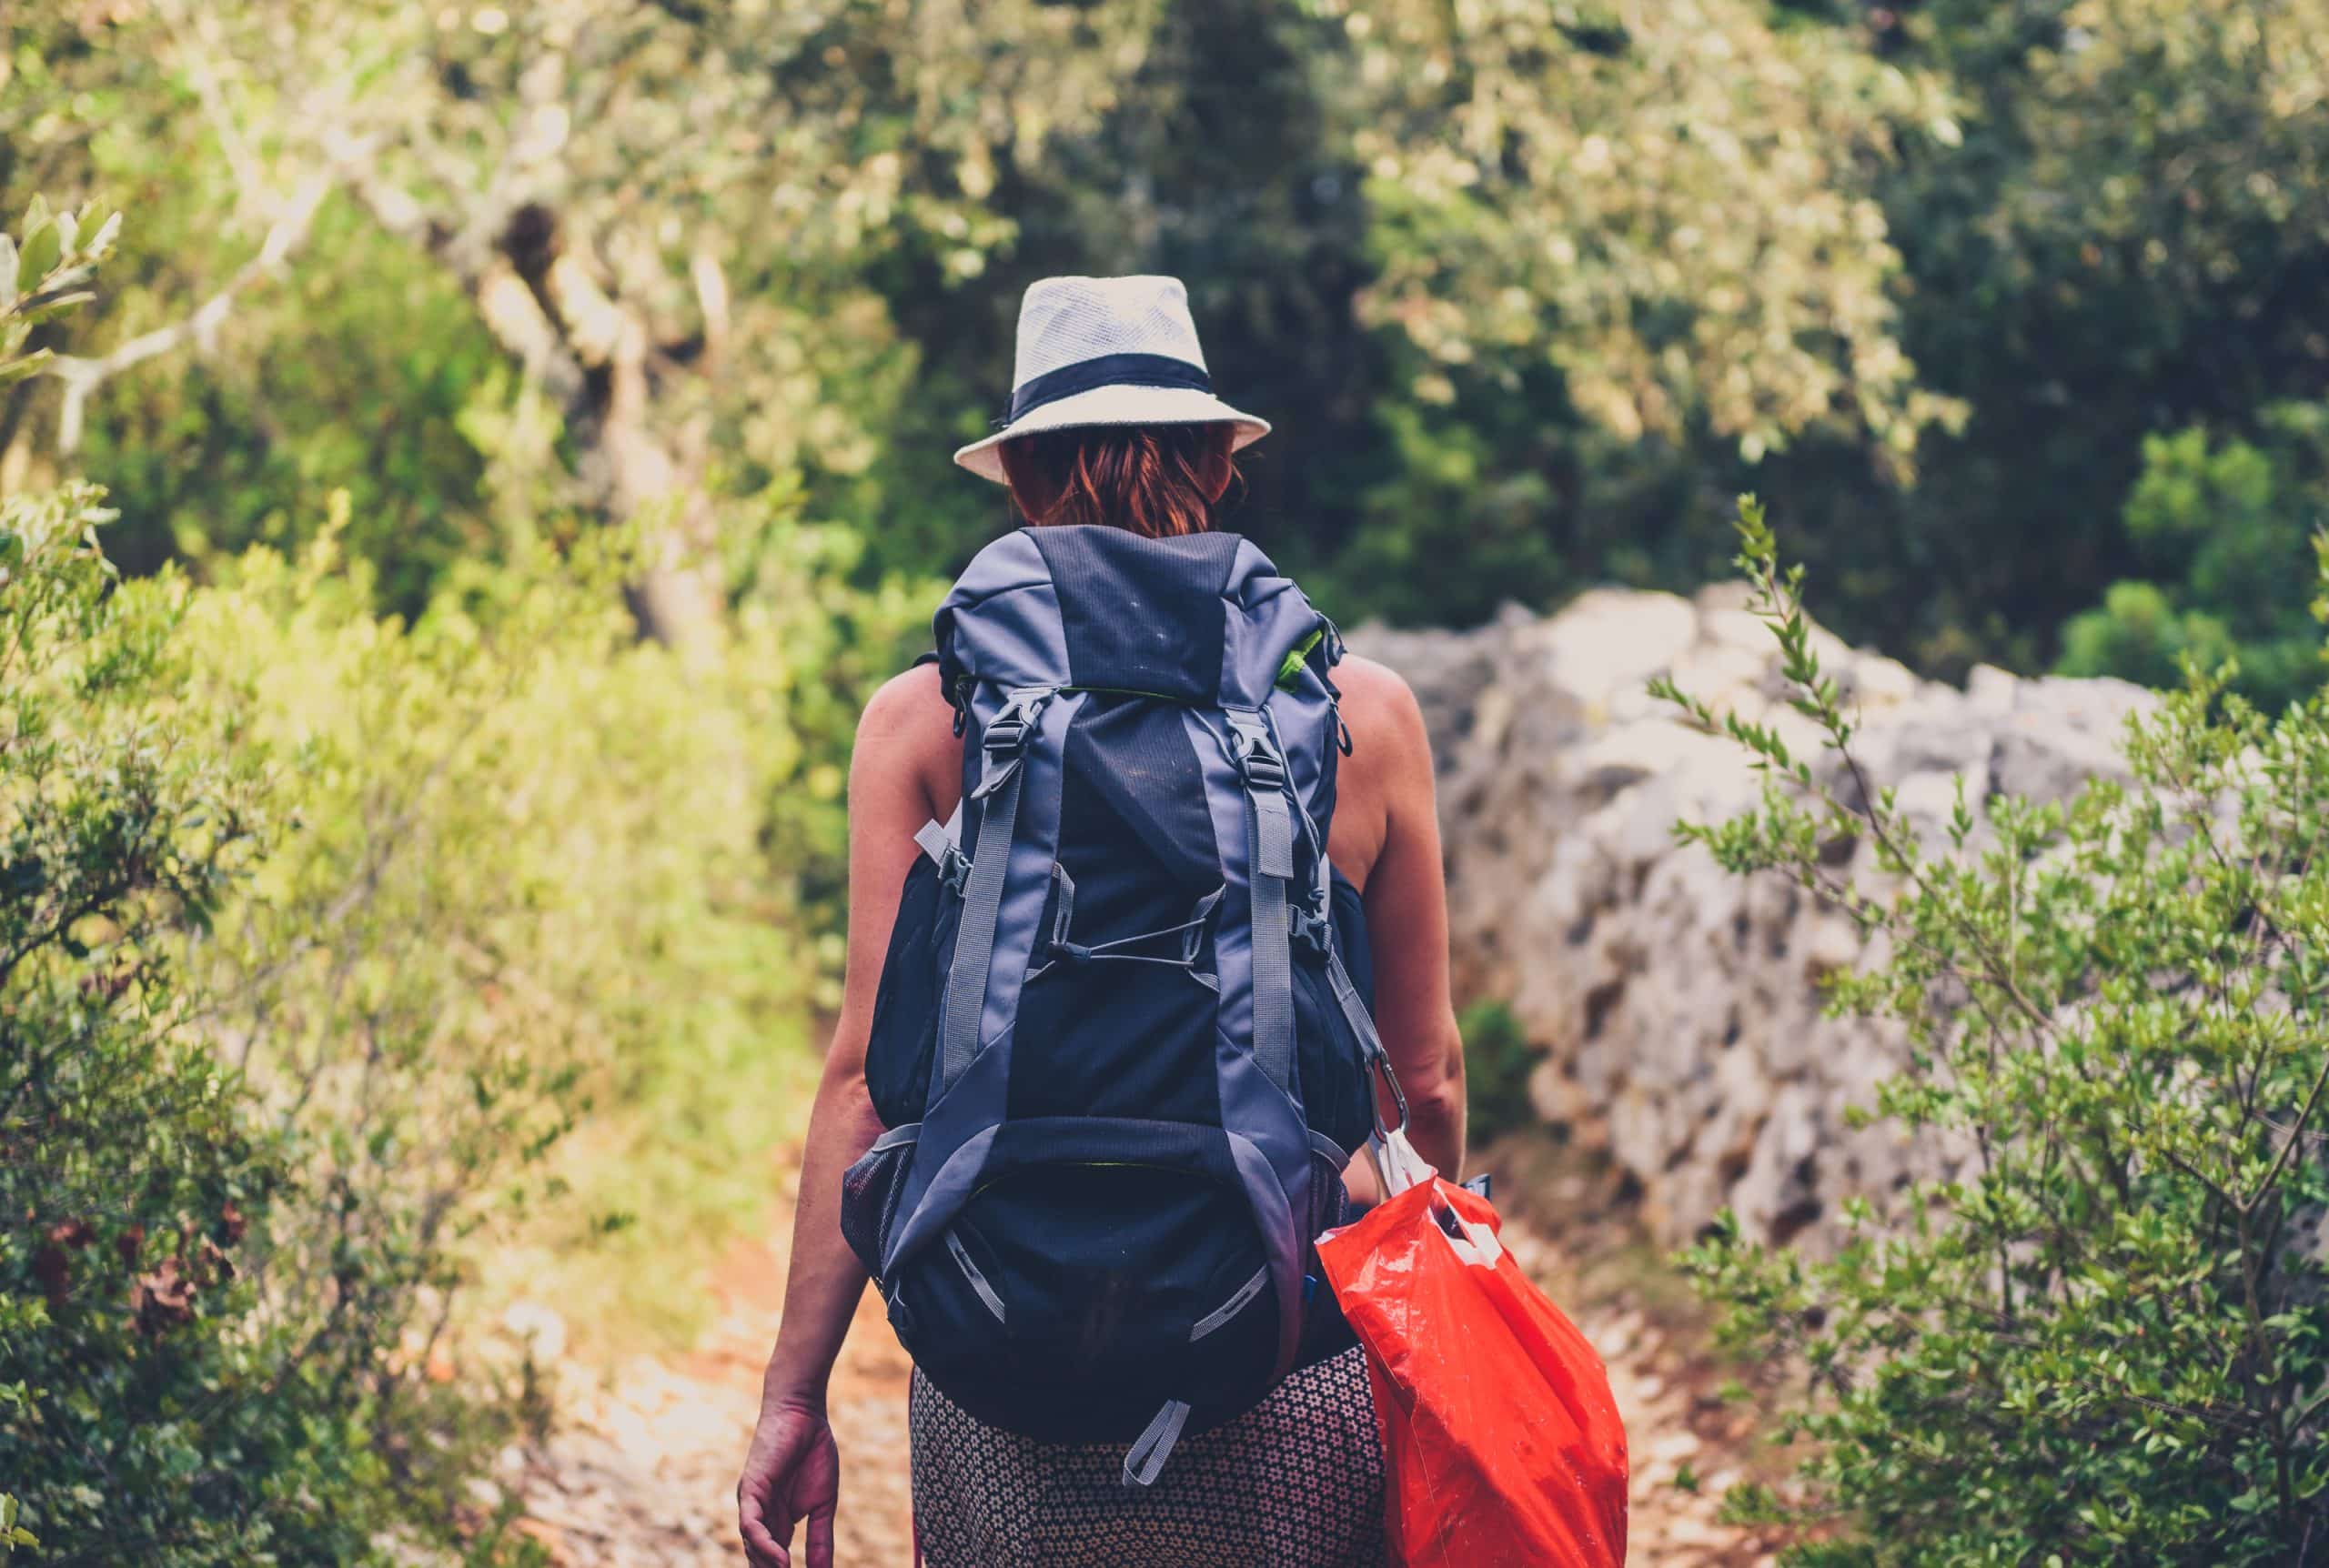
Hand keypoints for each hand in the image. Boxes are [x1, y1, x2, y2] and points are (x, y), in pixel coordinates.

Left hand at [737, 1400, 840, 1567]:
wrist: (804, 1414)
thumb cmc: (813, 1453)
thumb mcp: (823, 1504)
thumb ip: (820, 1539)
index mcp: (776, 1524)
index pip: (775, 1563)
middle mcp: (760, 1519)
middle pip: (760, 1562)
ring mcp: (752, 1505)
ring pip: (753, 1548)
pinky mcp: (750, 1490)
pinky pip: (751, 1525)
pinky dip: (765, 1545)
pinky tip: (783, 1561)